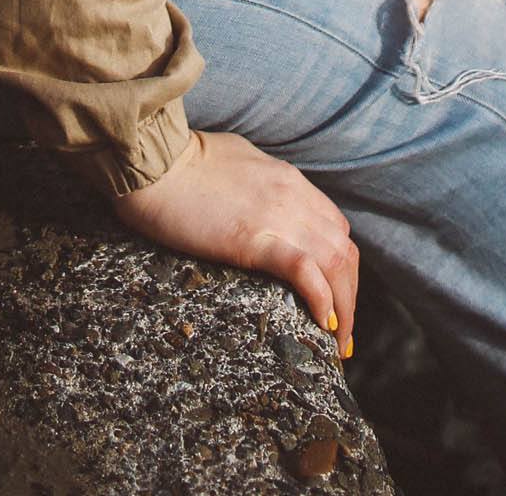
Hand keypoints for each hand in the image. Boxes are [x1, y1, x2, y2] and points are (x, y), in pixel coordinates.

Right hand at [112, 128, 358, 351]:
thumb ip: (259, 183)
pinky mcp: (253, 239)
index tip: (336, 297)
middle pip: (344, 250)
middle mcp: (293, 196)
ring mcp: (278, 216)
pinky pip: (303, 270)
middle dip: (350, 295)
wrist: (155, 160)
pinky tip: (322, 323)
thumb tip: (260, 202)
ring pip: (335, 264)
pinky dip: (321, 298)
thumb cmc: (183, 161)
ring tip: (337, 344)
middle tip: (341, 334)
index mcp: (288, 179)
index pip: (335, 225)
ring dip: (344, 308)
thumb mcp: (237, 161)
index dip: (342, 266)